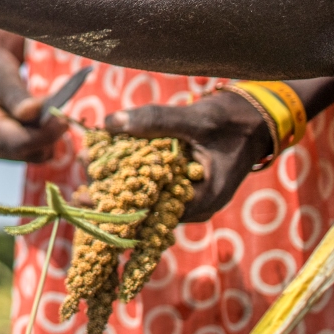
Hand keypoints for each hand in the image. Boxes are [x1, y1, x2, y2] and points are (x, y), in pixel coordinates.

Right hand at [0, 22, 67, 161]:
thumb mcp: (0, 75)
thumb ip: (15, 95)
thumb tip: (31, 113)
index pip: (17, 143)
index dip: (43, 135)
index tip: (63, 119)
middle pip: (30, 152)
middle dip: (48, 133)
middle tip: (57, 108)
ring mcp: (0, 149)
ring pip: (38, 153)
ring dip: (49, 133)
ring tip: (48, 109)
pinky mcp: (12, 148)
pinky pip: (38, 149)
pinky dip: (47, 134)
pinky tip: (45, 116)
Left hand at [103, 91, 270, 222]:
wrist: (254, 119)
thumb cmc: (231, 122)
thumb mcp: (195, 119)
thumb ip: (156, 121)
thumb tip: (111, 123)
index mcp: (202, 199)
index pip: (152, 214)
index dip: (116, 206)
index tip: (87, 194)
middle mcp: (193, 204)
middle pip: (145, 210)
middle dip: (110, 196)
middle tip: (79, 186)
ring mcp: (187, 195)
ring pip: (146, 197)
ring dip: (116, 182)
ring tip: (87, 166)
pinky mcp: (181, 182)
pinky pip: (151, 184)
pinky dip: (130, 173)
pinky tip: (106, 161)